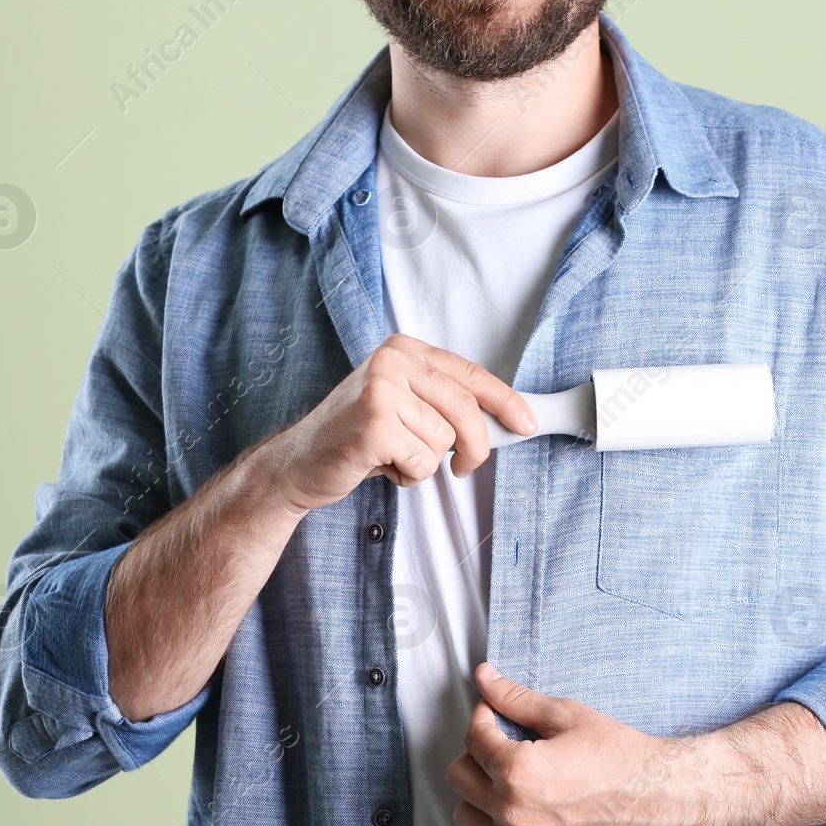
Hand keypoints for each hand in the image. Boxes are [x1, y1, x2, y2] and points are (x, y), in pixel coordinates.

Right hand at [258, 333, 535, 511]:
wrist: (298, 463)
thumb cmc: (356, 436)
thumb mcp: (402, 405)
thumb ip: (445, 403)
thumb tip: (507, 419)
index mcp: (403, 349)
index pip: (470, 374)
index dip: (506, 401)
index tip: (528, 422)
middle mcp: (392, 361)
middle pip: (466, 409)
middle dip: (475, 446)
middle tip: (464, 466)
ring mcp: (380, 390)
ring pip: (445, 440)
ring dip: (426, 462)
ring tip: (393, 456)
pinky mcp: (375, 424)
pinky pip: (423, 462)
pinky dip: (408, 475)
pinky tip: (381, 465)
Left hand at [445, 663, 699, 825]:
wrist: (656, 797)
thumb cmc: (618, 754)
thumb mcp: (567, 716)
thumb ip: (517, 699)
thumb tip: (484, 677)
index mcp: (519, 770)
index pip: (474, 736)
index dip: (484, 715)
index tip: (497, 712)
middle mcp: (513, 811)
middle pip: (459, 775)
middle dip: (475, 751)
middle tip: (503, 741)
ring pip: (464, 815)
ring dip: (476, 791)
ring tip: (504, 775)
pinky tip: (506, 810)